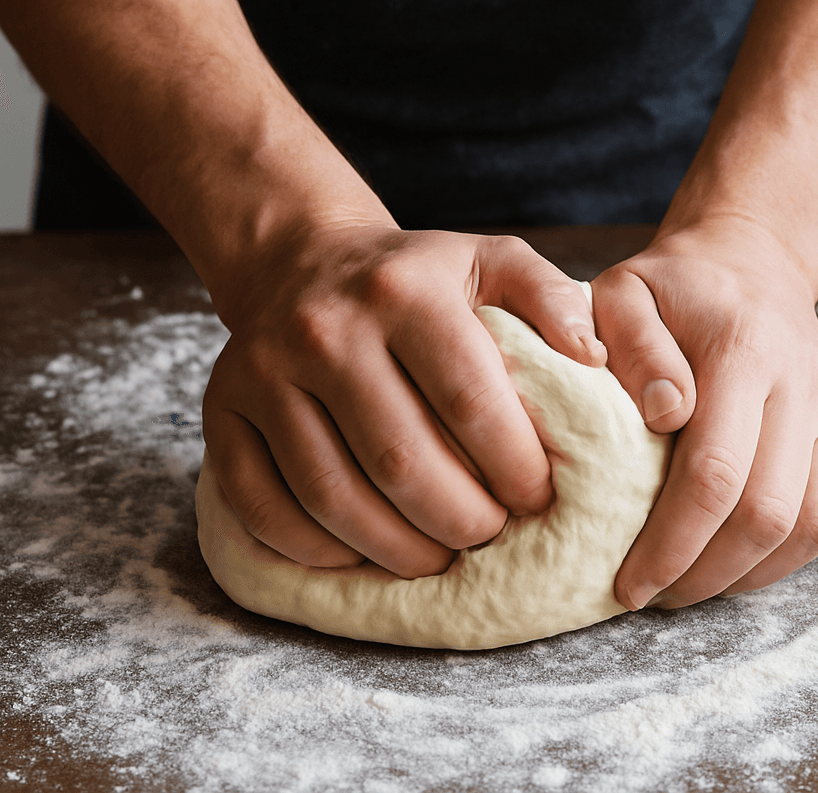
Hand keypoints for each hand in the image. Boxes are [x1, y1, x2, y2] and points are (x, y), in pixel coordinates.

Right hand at [201, 221, 605, 578]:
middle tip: (490, 537)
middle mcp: (326, 330)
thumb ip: (551, 296)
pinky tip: (357, 555)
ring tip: (437, 558)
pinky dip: (312, 548)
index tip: (540, 499)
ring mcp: (264, 372)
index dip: (515, 466)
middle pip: (401, 459)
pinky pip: (260, 504)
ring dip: (394, 548)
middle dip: (461, 521)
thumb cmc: (412, 276)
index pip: (470, 400)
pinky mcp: (222, 410)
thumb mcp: (489, 259)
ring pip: (332, 494)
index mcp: (404, 292)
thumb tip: (595, 359)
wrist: (299, 259)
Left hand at [591, 216, 817, 610]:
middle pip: (767, 513)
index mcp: (745, 348)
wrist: (748, 265)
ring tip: (692, 583)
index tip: (629, 584)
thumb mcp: (624, 294)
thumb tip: (664, 416)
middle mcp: (808, 379)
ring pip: (812, 526)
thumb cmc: (671, 290)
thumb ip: (631, 346)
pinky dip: (790, 555)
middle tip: (654, 595)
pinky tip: (740, 558)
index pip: (715, 473)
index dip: (671, 544)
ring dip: (749, 574)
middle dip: (705, 573)